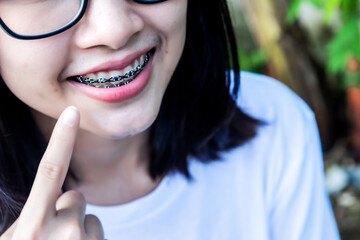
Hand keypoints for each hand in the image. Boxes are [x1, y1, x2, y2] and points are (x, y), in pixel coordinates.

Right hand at [1, 106, 103, 239]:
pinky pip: (96, 231)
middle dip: (65, 209)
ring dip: (76, 228)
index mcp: (32, 226)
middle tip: (50, 236)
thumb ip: (33, 214)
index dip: (62, 139)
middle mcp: (61, 232)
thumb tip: (59, 195)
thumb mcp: (14, 239)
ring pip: (88, 216)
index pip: (50, 171)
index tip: (73, 112)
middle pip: (75, 197)